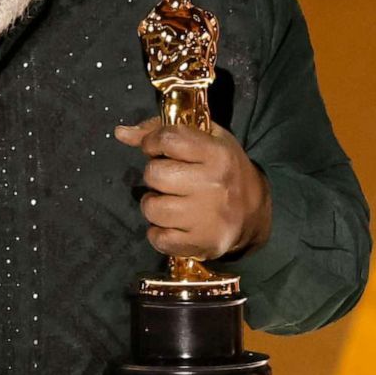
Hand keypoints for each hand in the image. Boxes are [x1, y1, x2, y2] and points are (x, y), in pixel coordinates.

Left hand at [114, 116, 271, 259]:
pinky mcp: (202, 243)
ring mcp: (208, 217)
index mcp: (217, 154)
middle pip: (154, 174)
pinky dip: (159, 233)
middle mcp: (214, 185)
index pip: (168, 139)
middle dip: (155, 175)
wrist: (254, 213)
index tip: (157, 150)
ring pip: (152, 208)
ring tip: (171, 202)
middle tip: (170, 180)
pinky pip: (159, 239)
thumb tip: (121, 133)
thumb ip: (161, 131)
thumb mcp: (204, 140)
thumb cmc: (223, 170)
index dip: (153, 143)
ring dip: (154, 205)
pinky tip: (173, 225)